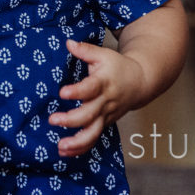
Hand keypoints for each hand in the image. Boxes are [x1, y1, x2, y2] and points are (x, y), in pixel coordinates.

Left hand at [48, 39, 145, 156]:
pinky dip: (81, 148)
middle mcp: (105, 102)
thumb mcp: (103, 54)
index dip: (77, 91)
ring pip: (94, 133)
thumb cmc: (117, 67)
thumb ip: (85, 50)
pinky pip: (94, 138)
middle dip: (71, 120)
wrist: (140, 82)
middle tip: (53, 120)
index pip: (90, 88)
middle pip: (90, 115)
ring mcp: (106, 115)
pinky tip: (66, 152)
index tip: (62, 92)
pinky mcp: (105, 123)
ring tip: (61, 146)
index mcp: (103, 83)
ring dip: (77, 142)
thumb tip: (68, 42)